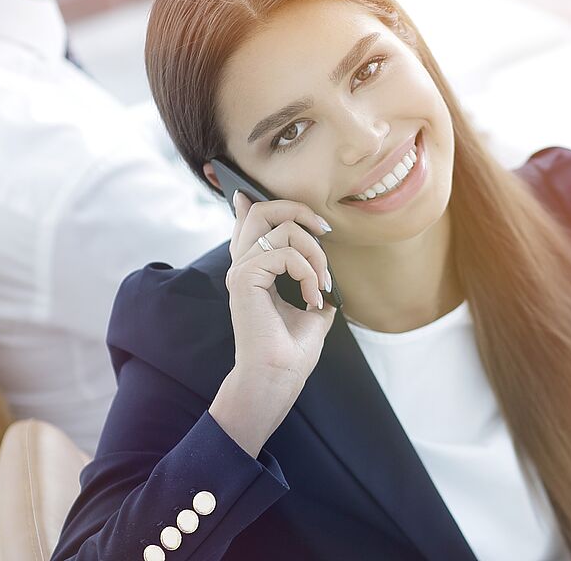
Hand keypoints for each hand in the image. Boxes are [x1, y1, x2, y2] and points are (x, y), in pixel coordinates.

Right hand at [210, 191, 336, 455]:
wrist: (277, 378)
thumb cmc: (290, 352)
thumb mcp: (310, 312)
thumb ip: (313, 288)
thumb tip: (328, 284)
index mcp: (254, 270)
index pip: (247, 223)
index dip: (253, 201)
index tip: (259, 192)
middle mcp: (244, 266)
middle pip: (262, 210)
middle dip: (299, 211)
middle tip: (325, 233)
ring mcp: (242, 271)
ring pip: (281, 227)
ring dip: (314, 252)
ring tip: (322, 283)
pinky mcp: (245, 279)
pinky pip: (284, 253)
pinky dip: (308, 271)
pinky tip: (312, 297)